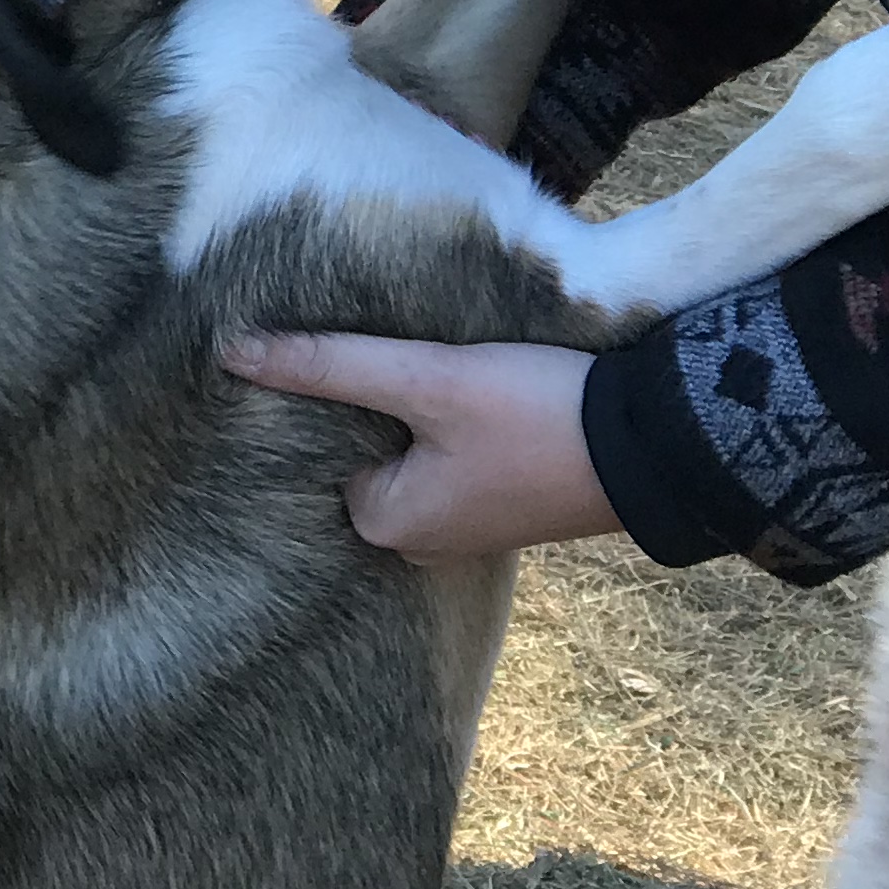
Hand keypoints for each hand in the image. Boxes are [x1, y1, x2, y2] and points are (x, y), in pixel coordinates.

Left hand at [222, 335, 619, 562]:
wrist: (656, 445)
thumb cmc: (534, 416)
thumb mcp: (426, 379)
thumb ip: (332, 365)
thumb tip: (232, 352)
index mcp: (387, 525)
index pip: (318, 452)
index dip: (328, 398)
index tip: (344, 351)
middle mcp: (421, 541)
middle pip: (364, 455)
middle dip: (370, 409)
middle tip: (383, 347)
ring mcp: (467, 526)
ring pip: (410, 454)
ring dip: (413, 413)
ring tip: (424, 359)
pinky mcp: (506, 501)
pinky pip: (452, 460)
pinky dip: (450, 426)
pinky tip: (466, 386)